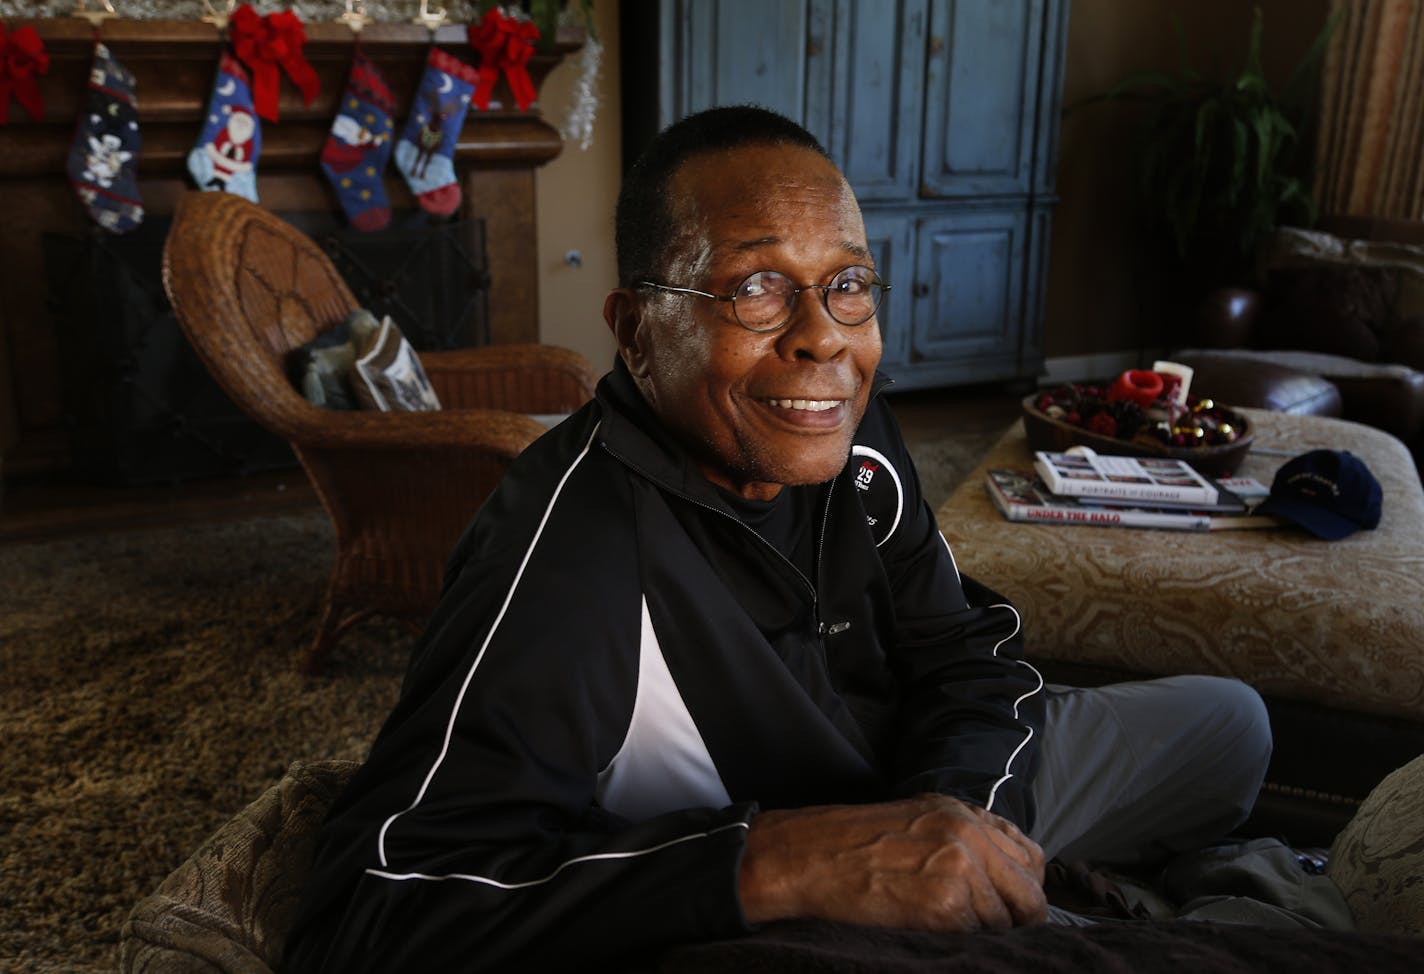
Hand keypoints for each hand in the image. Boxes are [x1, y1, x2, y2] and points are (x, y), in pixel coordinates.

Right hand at [737, 794, 1045, 930]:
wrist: (809, 856)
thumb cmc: (855, 844)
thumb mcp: (918, 820)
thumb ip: (965, 837)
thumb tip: (1006, 876)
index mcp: (964, 814)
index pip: (1031, 858)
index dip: (1023, 887)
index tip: (1009, 904)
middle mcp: (969, 836)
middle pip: (1029, 895)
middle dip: (1016, 918)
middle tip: (988, 929)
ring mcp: (960, 869)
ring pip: (1004, 923)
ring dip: (981, 931)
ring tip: (941, 923)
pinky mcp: (945, 904)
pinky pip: (975, 936)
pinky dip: (957, 940)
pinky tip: (928, 929)